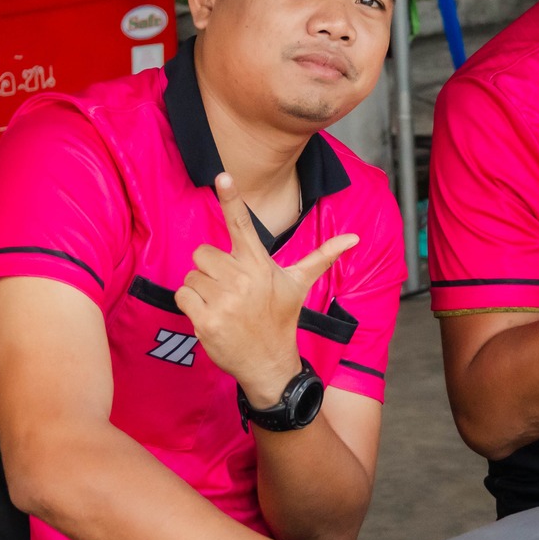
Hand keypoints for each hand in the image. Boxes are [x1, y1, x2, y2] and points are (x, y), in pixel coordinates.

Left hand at [177, 173, 355, 406]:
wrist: (270, 364)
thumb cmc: (281, 319)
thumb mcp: (299, 284)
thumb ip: (322, 256)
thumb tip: (354, 239)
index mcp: (260, 265)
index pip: (242, 224)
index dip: (231, 198)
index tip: (222, 175)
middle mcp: (243, 278)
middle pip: (203, 253)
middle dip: (210, 270)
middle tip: (229, 289)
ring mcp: (224, 300)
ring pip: (192, 275)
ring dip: (201, 289)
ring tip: (223, 305)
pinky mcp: (207, 319)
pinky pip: (183, 295)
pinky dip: (190, 305)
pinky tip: (210, 316)